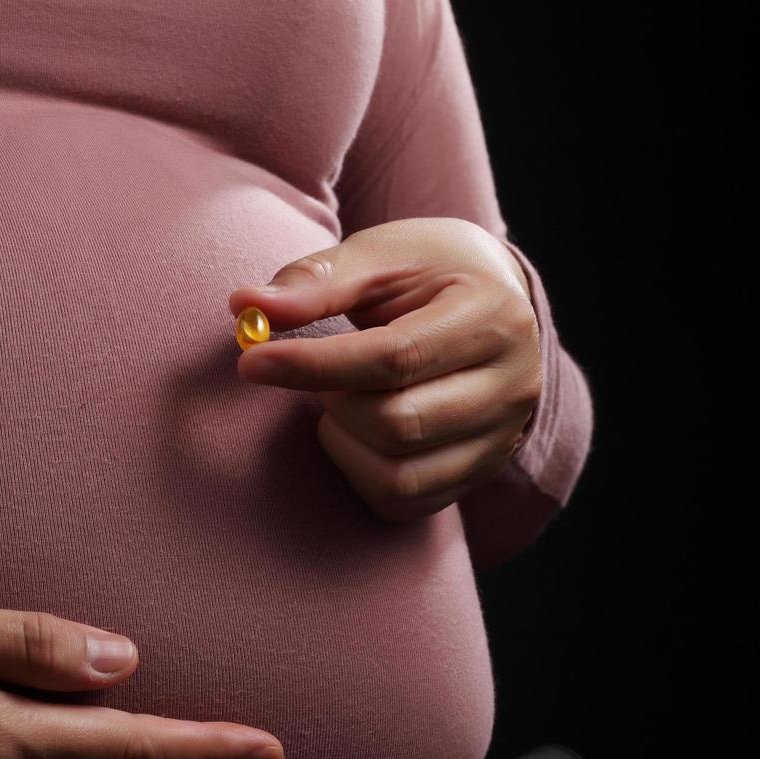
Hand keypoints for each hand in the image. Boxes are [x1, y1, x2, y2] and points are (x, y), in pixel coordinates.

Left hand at [229, 216, 541, 521]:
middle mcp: (513, 387)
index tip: (251, 362)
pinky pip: (402, 500)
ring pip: (398, 474)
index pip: (395, 357)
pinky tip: (356, 427)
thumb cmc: (425, 274)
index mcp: (494, 318)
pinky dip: (358, 469)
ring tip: (341, 394)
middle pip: (397, 423)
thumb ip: (315, 282)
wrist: (490, 303)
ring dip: (343, 437)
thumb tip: (246, 306)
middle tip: (315, 368)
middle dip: (332, 398)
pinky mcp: (478, 474)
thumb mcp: (377, 257)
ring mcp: (501, 439)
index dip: (314, 365)